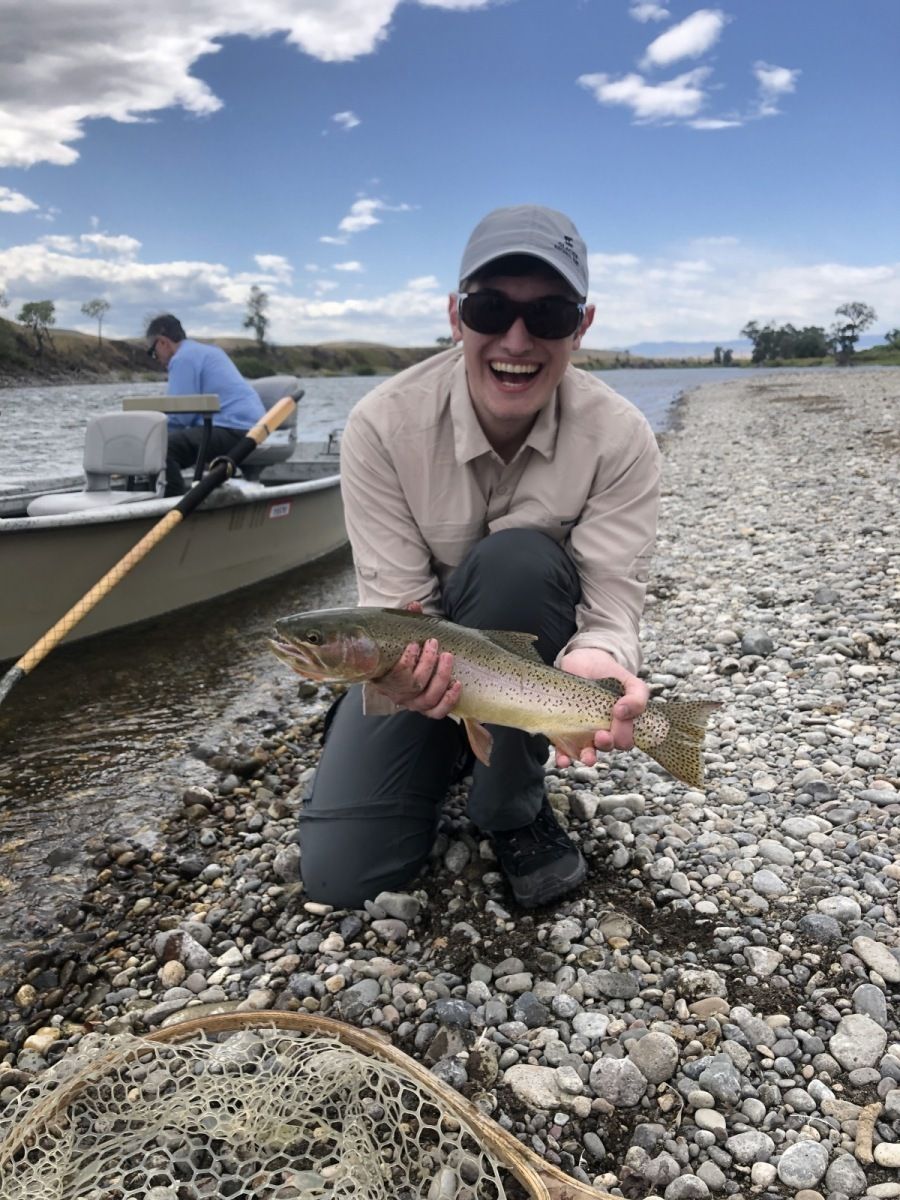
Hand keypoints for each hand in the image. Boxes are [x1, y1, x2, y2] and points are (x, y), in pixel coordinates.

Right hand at [373, 601, 460, 718]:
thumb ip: (406, 622)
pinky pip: (438, 712)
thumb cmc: (398, 654)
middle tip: (434, 643)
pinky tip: (458, 684)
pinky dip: (449, 700)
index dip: (407, 660)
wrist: (395, 676)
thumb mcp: (399, 638)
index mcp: (386, 679)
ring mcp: (414, 704)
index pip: (396, 675)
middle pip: (415, 685)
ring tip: (448, 657)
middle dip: (427, 663)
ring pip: (428, 699)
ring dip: (441, 678)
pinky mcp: (428, 709)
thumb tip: (415, 605)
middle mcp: (400, 695)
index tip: (414, 644)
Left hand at [555, 648, 648, 767]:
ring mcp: (583, 734)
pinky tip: (562, 760)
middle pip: (607, 748)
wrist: (582, 661)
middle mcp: (603, 733)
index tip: (618, 715)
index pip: (625, 739)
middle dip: (606, 745)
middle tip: (601, 735)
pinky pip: (563, 750)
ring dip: (588, 757)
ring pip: (587, 753)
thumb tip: (623, 712)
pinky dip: (563, 758)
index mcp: (621, 725)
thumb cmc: (608, 673)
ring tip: (587, 756)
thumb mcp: (628, 681)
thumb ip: (637, 696)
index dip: (624, 734)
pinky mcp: (563, 731)